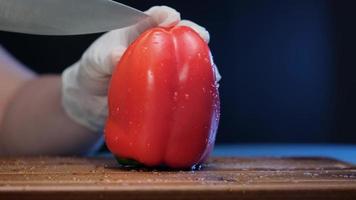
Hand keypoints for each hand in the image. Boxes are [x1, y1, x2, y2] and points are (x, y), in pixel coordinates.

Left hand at [61, 6, 220, 131]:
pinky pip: (184, 84)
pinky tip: (204, 89)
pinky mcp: (167, 89)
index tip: (172, 19)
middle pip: (180, 35)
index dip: (165, 15)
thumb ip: (104, 56)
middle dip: (194, 34)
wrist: (93, 100)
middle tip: (202, 38)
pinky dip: (196, 86)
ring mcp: (163, 68)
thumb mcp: (94, 61)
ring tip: (209, 68)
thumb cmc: (94, 71)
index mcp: (137, 32)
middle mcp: (155, 48)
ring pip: (188, 59)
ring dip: (201, 61)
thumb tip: (118, 55)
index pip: (154, 17)